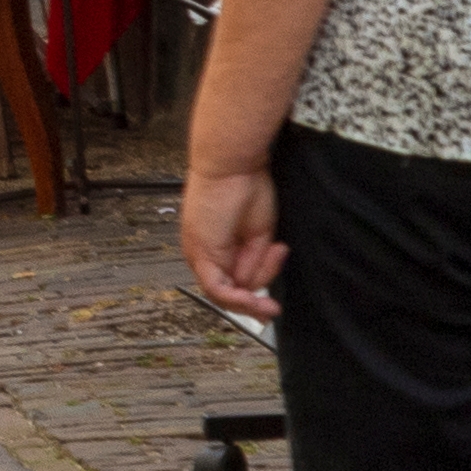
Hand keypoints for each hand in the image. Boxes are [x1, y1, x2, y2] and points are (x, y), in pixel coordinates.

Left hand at [181, 165, 285, 321]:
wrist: (234, 164)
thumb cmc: (247, 187)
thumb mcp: (259, 234)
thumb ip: (254, 263)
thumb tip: (250, 286)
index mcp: (214, 247)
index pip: (231, 285)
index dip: (253, 297)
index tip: (271, 305)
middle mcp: (201, 254)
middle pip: (227, 293)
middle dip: (254, 299)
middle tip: (273, 306)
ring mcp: (197, 254)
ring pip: (223, 294)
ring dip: (251, 297)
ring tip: (271, 285)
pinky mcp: (200, 252)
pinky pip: (216, 288)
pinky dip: (237, 299)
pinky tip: (255, 298)